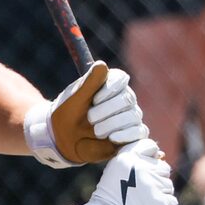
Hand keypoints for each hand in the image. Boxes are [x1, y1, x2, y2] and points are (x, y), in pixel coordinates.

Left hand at [28, 63, 145, 167]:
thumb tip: (102, 65)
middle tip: (90, 118)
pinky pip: (140, 131)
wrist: (64, 139)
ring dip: (112, 124)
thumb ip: (89, 83)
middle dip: (107, 109)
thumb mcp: (75, 98)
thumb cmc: (68, 115)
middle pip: (127, 98)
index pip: (120, 78)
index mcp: (110, 83)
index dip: (109, 88)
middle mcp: (124, 98)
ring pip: (133, 115)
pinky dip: (126, 134)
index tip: (94, 100)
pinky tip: (112, 137)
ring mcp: (130, 116)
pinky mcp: (133, 134)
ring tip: (96, 131)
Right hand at [56, 140, 175, 204]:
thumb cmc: (110, 200)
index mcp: (127, 158)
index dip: (152, 160)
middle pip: (164, 168)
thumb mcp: (115, 171)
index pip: (150, 147)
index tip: (145, 173)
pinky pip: (172, 202)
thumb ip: (135, 161)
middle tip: (143, 194)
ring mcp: (151, 184)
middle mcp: (140, 167)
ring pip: (168, 186)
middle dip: (157, 180)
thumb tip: (161, 155)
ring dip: (161, 196)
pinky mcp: (159, 202)